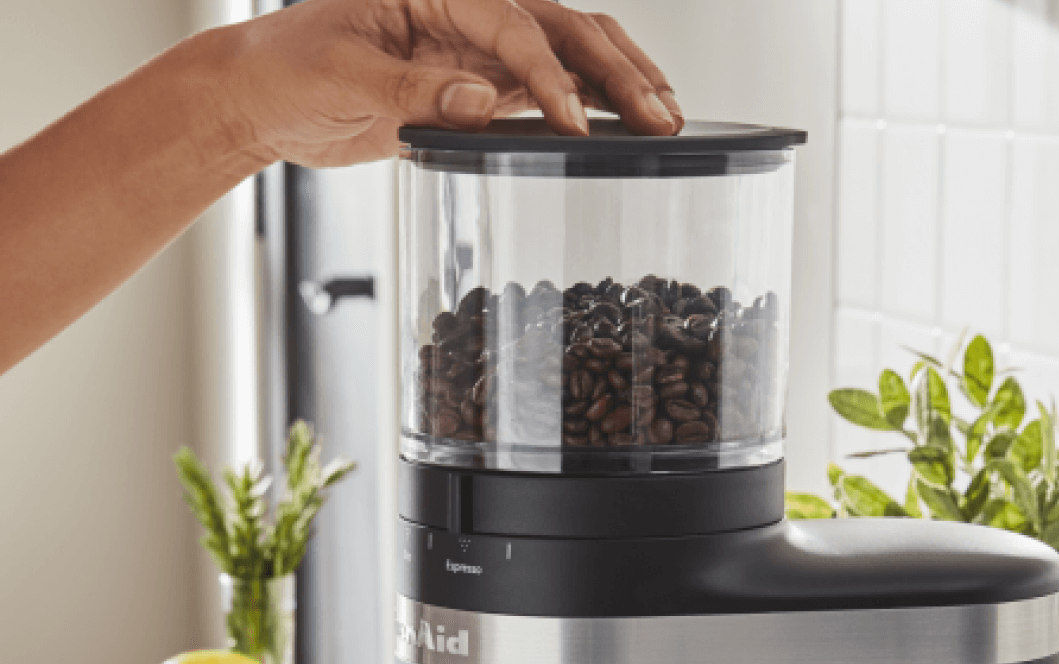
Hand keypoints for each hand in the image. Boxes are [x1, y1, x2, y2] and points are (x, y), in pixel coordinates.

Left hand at [217, 0, 683, 167]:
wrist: (262, 99)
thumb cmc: (285, 66)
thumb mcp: (339, 73)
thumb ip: (410, 87)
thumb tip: (481, 103)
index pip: (515, 26)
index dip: (549, 73)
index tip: (573, 119)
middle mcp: (468, 13)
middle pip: (564, 29)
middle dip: (616, 69)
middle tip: (659, 111)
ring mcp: (477, 51)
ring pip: (569, 54)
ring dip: (618, 81)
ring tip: (664, 113)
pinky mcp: (477, 87)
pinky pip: (545, 91)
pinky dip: (587, 105)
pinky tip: (620, 123)